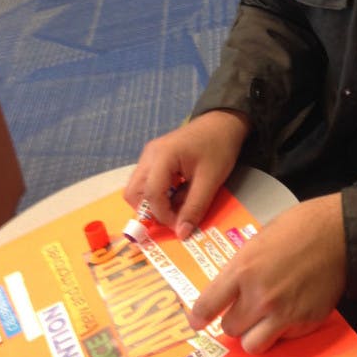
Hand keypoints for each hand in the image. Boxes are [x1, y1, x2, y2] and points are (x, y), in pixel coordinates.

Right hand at [123, 110, 250, 238]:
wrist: (223, 122)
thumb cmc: (219, 147)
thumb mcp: (211, 180)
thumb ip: (194, 207)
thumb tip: (182, 233)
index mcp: (162, 156)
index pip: (151, 194)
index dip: (163, 215)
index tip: (180, 226)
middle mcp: (149, 155)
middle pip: (133, 192)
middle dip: (149, 211)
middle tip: (171, 219)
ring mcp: (149, 155)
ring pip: (137, 188)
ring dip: (152, 203)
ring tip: (176, 207)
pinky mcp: (154, 157)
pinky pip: (146, 181)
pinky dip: (157, 194)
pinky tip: (177, 194)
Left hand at [189, 194, 345, 353]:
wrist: (338, 233)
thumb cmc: (299, 228)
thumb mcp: (258, 240)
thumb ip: (240, 268)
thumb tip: (228, 289)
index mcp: (243, 270)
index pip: (208, 305)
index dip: (199, 316)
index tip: (196, 321)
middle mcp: (260, 296)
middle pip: (229, 329)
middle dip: (234, 320)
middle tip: (242, 311)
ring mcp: (284, 313)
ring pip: (253, 345)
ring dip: (254, 334)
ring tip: (262, 321)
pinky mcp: (305, 323)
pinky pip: (283, 339)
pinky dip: (282, 331)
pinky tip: (289, 311)